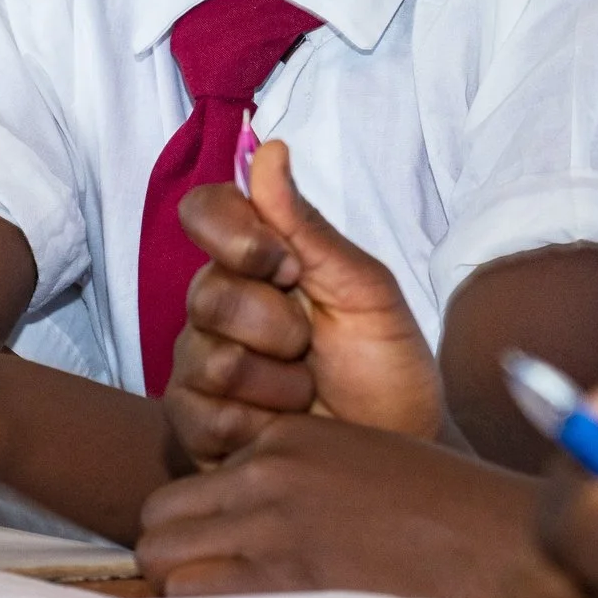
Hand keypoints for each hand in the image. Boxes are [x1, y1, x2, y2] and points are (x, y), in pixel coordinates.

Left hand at [136, 413, 540, 597]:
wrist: (505, 543)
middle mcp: (267, 473)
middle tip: (217, 595)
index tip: (223, 561)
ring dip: (185, 595)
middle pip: (158, 523)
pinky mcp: (287, 578)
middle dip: (174, 563)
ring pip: (164, 565)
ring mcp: (273, 525)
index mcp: (286, 439)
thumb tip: (243, 533)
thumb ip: (295, 487)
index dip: (200, 534)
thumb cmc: (449, 517)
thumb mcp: (360, 468)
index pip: (189, 488)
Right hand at [167, 139, 442, 467]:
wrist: (403, 448)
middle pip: (208, 293)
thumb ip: (308, 227)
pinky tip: (283, 431)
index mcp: (258, 261)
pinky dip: (260, 425)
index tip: (288, 266)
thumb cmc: (387, 366)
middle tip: (313, 347)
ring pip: (209, 358)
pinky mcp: (194, 426)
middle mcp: (218, 307)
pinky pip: (204, 415)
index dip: (236, 235)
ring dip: (277, 384)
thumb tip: (268, 148)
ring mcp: (200, 366)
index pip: (205, 212)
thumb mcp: (365, 290)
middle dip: (277, 325)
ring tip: (306, 395)